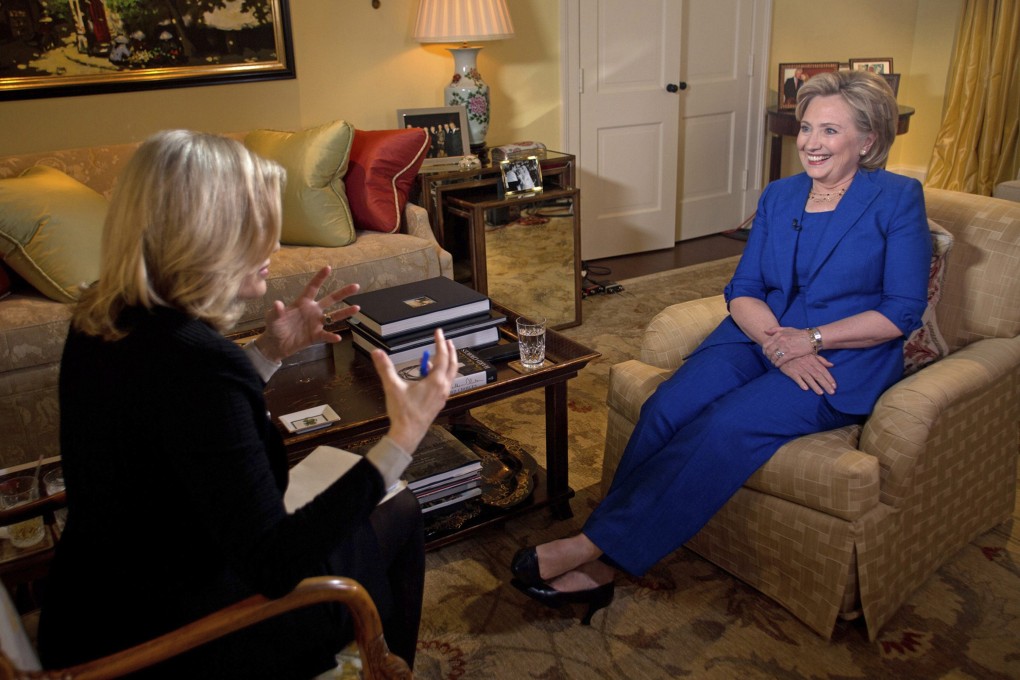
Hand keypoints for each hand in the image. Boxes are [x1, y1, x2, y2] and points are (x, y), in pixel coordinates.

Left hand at [255, 266, 359, 362]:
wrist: (276, 344)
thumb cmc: (274, 327)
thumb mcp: (272, 318)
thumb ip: (277, 311)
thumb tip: (277, 304)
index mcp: (303, 303)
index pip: (313, 287)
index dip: (320, 278)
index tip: (328, 267)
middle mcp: (313, 311)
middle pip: (331, 299)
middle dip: (343, 293)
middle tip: (356, 286)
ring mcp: (316, 323)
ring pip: (334, 316)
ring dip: (345, 312)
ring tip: (357, 308)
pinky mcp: (316, 336)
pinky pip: (326, 335)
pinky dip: (331, 336)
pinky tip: (338, 337)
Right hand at [371, 329, 458, 452]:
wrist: (408, 434)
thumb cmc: (403, 413)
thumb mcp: (392, 387)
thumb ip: (385, 368)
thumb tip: (376, 352)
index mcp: (436, 381)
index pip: (442, 356)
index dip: (440, 342)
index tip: (438, 332)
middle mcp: (443, 388)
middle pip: (452, 364)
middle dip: (449, 351)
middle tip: (446, 340)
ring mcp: (442, 396)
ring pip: (449, 375)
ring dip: (446, 363)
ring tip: (435, 357)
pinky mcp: (438, 402)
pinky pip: (443, 384)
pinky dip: (439, 375)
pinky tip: (427, 375)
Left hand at [762, 326, 813, 366]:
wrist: (812, 338)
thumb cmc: (799, 333)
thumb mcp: (787, 328)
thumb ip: (775, 330)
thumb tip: (765, 331)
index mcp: (779, 334)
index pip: (766, 344)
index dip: (764, 350)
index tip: (766, 353)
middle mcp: (780, 340)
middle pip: (768, 351)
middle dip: (768, 356)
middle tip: (770, 359)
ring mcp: (785, 347)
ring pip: (773, 357)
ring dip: (772, 361)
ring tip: (774, 362)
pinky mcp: (791, 354)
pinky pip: (780, 361)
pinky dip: (777, 364)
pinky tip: (778, 365)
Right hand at [779, 354, 836, 394]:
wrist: (784, 351)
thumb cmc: (799, 353)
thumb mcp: (811, 354)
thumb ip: (821, 360)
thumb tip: (831, 365)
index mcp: (813, 361)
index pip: (823, 370)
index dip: (829, 378)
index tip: (834, 386)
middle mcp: (807, 365)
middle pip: (818, 376)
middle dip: (825, 384)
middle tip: (831, 392)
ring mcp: (799, 369)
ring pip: (809, 378)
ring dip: (815, 386)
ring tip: (821, 393)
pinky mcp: (791, 372)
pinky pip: (797, 378)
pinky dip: (801, 383)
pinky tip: (805, 388)